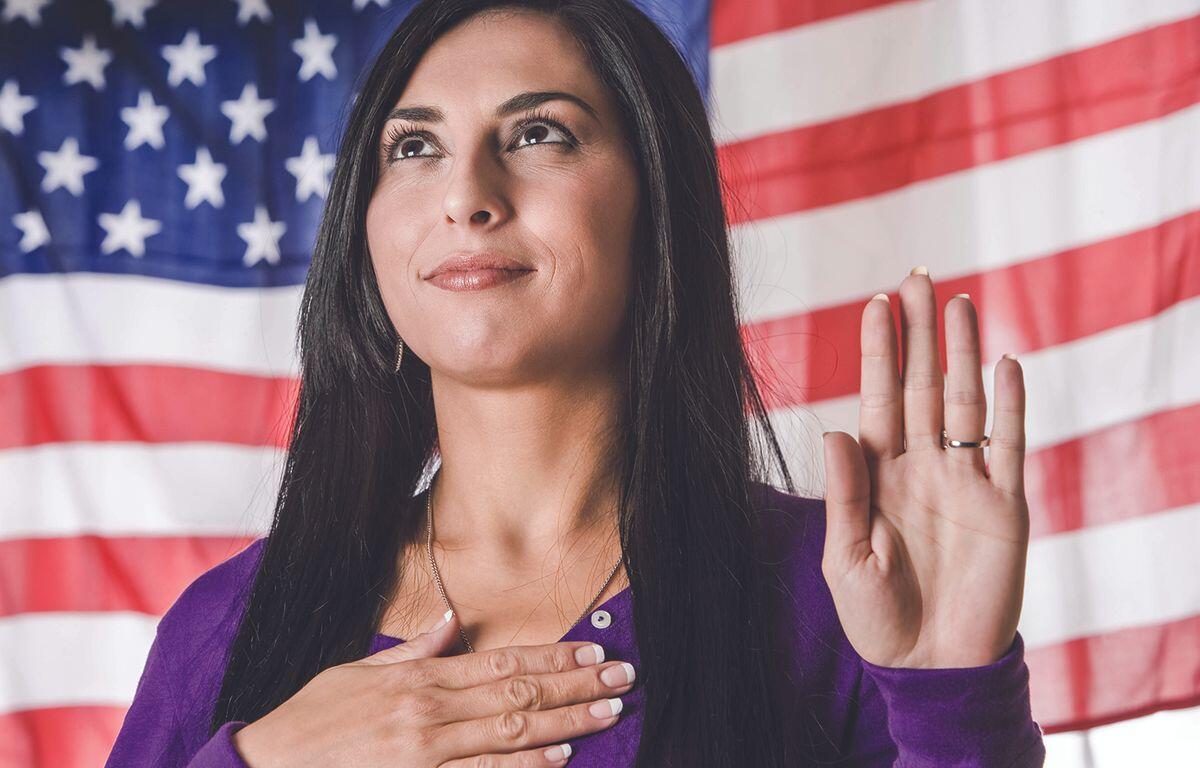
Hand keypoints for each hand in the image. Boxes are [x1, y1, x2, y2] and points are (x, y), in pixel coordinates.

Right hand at [232, 612, 635, 766]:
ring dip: (566, 721)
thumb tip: (450, 620)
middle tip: (622, 676)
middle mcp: (430, 711)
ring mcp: (426, 753)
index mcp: (420, 678)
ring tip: (608, 712)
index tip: (592, 648)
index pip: (502, 660)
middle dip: (576, 684)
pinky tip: (559, 758)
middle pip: (519, 692)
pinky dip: (524, 766)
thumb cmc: (311, 722)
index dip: (553, 654)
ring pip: (511, 732)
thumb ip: (412, 651)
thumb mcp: (357, 672)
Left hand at [820, 266, 1029, 669]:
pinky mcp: (1005, 506)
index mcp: (879, 474)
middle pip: (921, 385)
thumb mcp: (845, 557)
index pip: (876, 398)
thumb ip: (844, 493)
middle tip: (918, 278)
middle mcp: (922, 466)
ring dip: (964, 354)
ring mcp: (966, 482)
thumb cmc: (876, 617)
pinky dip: (1012, 405)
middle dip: (919, 334)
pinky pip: (1010, 446)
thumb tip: (834, 430)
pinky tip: (1006, 363)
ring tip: (959, 302)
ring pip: (966, 402)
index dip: (876, 352)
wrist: (931, 666)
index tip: (874, 304)